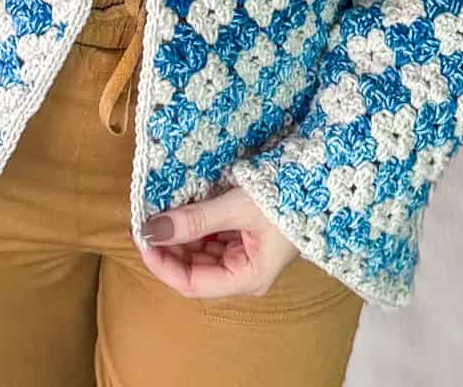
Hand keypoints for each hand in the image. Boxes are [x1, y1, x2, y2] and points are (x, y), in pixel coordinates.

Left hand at [139, 186, 301, 298]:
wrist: (321, 179)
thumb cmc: (284, 199)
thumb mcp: (236, 208)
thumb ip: (194, 220)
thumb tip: (151, 229)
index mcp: (246, 279)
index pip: (190, 284)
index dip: (162, 263)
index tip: (141, 236)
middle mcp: (244, 274)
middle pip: (194, 270)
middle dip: (168, 247)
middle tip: (145, 219)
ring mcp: (246, 256)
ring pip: (201, 253)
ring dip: (180, 235)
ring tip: (160, 211)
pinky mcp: (247, 238)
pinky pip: (213, 238)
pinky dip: (195, 226)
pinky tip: (183, 209)